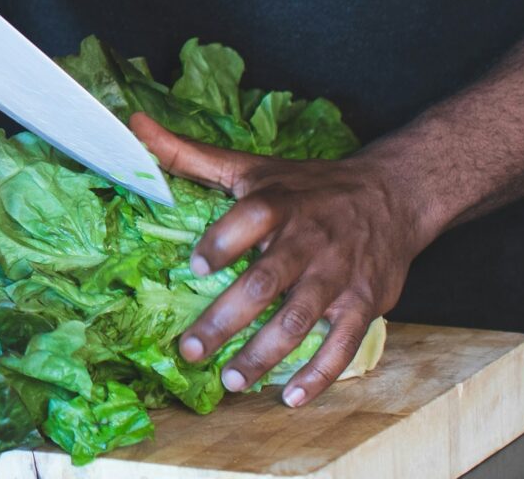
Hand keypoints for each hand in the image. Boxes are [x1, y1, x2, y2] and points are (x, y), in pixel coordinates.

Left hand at [131, 113, 437, 407]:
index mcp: (278, 204)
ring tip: (233, 380)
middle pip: (265, 284)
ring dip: (265, 355)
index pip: (250, 221)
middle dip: (227, 321)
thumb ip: (188, 155)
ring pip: (299, 321)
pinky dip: (319, 375)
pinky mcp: (363, 304)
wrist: (392, 196)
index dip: (223, 244)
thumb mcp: (250, 167)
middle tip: (192, 351)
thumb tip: (131, 125)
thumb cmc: (307, 186)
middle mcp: (307, 241)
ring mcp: (337, 276)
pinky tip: (290, 398)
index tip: (195, 268)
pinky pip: (343, 345)